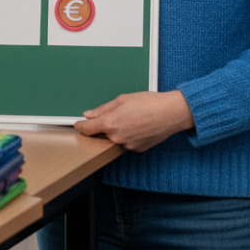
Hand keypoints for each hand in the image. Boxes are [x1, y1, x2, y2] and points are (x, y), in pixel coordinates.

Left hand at [74, 90, 194, 152]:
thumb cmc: (149, 103)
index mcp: (110, 123)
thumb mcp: (122, 99)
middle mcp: (117, 137)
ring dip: (118, 130)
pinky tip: (139, 125)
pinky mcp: (138, 149)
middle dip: (104, 125)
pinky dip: (129, 135)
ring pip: (115, 138)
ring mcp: (128, 145)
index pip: (87, 129)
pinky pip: (127, 142)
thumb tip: (89, 114)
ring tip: (132, 118)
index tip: (78, 124)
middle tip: (117, 114)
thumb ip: (102, 109)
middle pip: (102, 134)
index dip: (80, 126)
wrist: (171, 113)